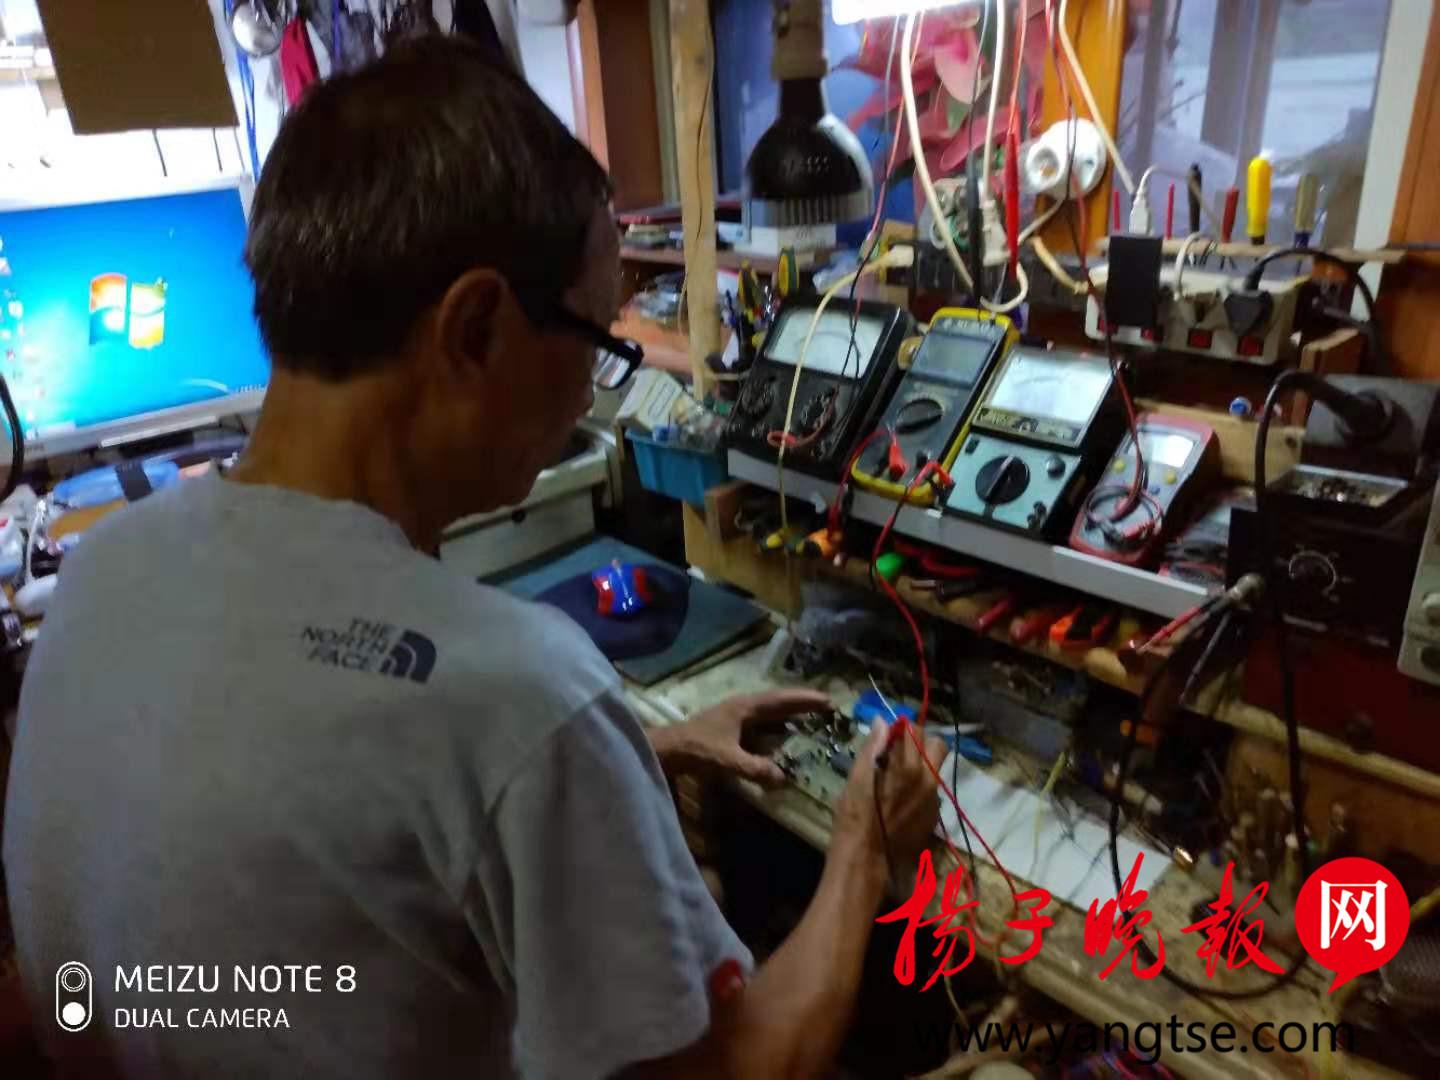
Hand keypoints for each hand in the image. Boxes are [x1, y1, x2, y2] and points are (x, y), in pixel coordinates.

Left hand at [650, 689, 833, 786]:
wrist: (668, 750)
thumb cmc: (697, 750)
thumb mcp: (728, 760)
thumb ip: (756, 769)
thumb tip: (783, 778)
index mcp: (745, 707)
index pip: (781, 700)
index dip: (805, 700)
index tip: (828, 700)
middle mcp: (743, 707)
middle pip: (779, 702)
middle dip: (802, 704)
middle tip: (827, 707)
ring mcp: (735, 716)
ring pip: (770, 712)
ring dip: (790, 715)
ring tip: (812, 720)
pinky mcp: (730, 728)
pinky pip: (762, 724)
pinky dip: (777, 727)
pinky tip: (784, 737)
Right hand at [833, 721, 945, 869]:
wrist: (866, 860)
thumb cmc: (855, 817)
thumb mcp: (856, 779)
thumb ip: (872, 748)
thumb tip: (882, 721)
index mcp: (906, 767)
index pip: (915, 731)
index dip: (901, 729)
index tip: (888, 736)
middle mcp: (927, 780)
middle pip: (938, 745)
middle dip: (921, 742)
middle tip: (900, 751)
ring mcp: (933, 800)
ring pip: (937, 768)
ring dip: (922, 764)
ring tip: (899, 776)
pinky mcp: (933, 817)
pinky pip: (933, 791)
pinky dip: (921, 787)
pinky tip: (902, 799)